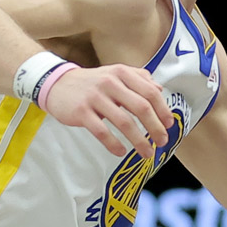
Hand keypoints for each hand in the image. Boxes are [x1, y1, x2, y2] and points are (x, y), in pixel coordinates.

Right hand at [42, 64, 173, 157]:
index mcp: (122, 73)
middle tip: (162, 142)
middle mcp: (110, 83)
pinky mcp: (81, 112)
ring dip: (139, 140)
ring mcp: (95, 97)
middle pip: (141, 108)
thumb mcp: (115, 73)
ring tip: (147, 153)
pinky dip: (113, 144)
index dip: (163, 110)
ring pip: (124, 122)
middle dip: (155, 127)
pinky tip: (121, 152)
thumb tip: (159, 90)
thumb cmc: (92, 82)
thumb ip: (139, 78)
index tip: (169, 125)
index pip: (150, 93)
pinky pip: (101, 131)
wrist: (56, 83)